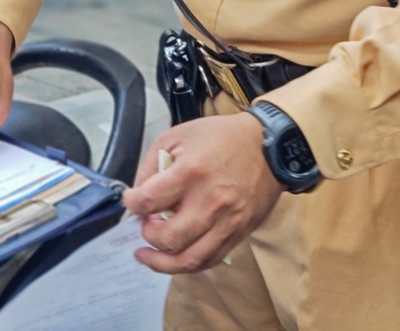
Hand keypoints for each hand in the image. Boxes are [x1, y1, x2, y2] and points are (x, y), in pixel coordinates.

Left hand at [121, 112, 281, 272]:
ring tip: (147, 255)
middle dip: (147, 235)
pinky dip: (188, 264)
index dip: (132, 204)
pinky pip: (210, 260)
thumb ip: (152, 164)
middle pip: (168, 238)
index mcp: (191, 172)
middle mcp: (210, 202)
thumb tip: (139, 192)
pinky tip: (174, 257)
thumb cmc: (222, 138)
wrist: (269, 146)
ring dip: (162, 262)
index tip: (131, 200)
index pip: (149, 201)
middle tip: (144, 223)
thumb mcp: (178, 135)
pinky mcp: (240, 233)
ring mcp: (228, 222)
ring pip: (190, 259)